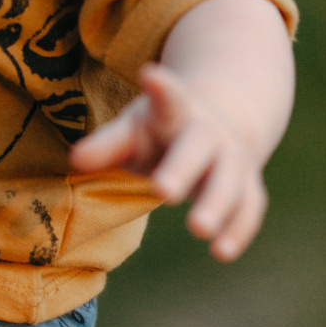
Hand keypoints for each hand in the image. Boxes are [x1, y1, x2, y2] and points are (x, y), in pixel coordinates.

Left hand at [70, 61, 267, 261]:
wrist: (217, 124)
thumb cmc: (160, 131)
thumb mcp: (133, 130)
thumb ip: (108, 145)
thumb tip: (76, 160)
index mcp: (175, 111)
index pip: (168, 99)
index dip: (162, 89)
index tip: (150, 74)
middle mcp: (208, 132)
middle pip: (197, 147)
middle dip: (182, 169)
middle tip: (161, 192)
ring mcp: (233, 158)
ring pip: (229, 180)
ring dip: (216, 205)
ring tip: (198, 230)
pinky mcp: (249, 186)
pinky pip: (249, 208)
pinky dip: (238, 229)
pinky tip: (221, 252)